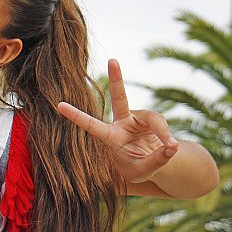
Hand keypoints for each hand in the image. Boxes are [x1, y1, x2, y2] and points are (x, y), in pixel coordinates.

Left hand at [56, 60, 178, 183]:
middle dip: (117, 78)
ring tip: (170, 147)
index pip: (92, 126)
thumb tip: (172, 146)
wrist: (149, 164)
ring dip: (162, 132)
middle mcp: (122, 124)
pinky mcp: (150, 119)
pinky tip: (171, 147)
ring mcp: (137, 119)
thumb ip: (157, 160)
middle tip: (113, 60)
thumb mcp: (143, 172)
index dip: (76, 116)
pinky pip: (161, 123)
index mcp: (111, 138)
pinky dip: (167, 135)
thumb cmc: (137, 168)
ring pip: (152, 118)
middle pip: (120, 97)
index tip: (59, 106)